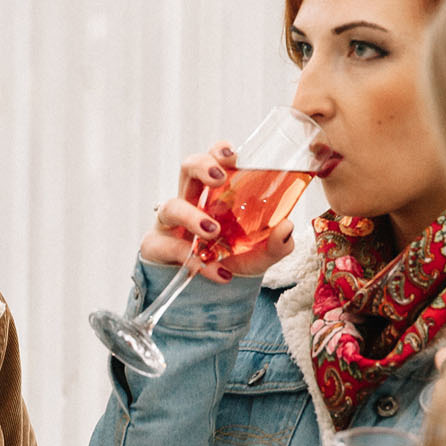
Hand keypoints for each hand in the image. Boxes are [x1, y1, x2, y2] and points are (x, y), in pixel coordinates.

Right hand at [139, 143, 297, 283]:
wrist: (207, 294)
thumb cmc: (230, 261)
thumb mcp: (260, 255)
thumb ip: (277, 244)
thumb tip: (288, 227)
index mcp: (214, 194)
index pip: (213, 160)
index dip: (219, 152)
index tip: (233, 156)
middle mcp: (190, 201)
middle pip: (187, 168)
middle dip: (201, 166)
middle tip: (219, 177)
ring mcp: (170, 223)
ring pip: (171, 206)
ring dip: (192, 217)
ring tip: (213, 231)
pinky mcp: (157, 246)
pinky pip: (169, 247)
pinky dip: (193, 260)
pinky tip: (216, 270)